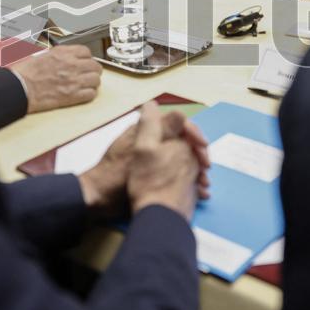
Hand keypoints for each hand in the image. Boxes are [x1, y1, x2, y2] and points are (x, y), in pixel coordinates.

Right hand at [8, 45, 102, 113]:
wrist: (20, 88)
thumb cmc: (25, 74)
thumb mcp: (41, 55)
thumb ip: (58, 56)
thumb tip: (64, 58)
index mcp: (63, 53)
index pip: (86, 51)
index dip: (86, 58)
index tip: (84, 61)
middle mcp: (71, 64)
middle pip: (95, 66)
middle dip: (92, 70)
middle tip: (87, 74)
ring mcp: (74, 80)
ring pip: (96, 80)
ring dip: (92, 82)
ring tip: (86, 85)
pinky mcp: (73, 95)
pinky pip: (91, 94)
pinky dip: (89, 94)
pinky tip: (83, 94)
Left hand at [79, 102, 209, 219]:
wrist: (103, 200)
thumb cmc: (118, 174)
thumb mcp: (140, 149)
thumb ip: (156, 129)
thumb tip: (170, 109)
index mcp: (148, 133)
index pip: (178, 124)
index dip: (193, 133)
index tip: (203, 146)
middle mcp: (154, 144)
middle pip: (185, 143)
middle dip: (199, 154)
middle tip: (206, 168)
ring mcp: (157, 162)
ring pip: (186, 161)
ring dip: (198, 170)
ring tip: (204, 183)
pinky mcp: (159, 179)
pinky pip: (181, 177)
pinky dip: (192, 183)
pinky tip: (199, 192)